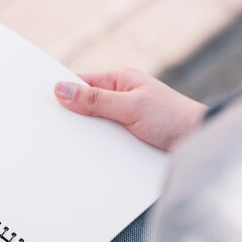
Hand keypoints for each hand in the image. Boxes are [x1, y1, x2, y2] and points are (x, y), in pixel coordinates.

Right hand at [54, 68, 206, 150]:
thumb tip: (61, 89)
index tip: (40, 104)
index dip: (60, 92)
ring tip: (65, 149)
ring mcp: (122, 120)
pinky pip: (103, 144)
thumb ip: (96, 100)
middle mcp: (119, 99)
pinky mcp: (126, 140)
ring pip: (92, 128)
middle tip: (48, 131)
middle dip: (69, 119)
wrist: (201, 144)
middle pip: (83, 107)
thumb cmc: (173, 118)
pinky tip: (85, 160)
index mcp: (119, 81)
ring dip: (83, 139)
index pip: (80, 83)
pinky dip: (95, 151)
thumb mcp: (131, 107)